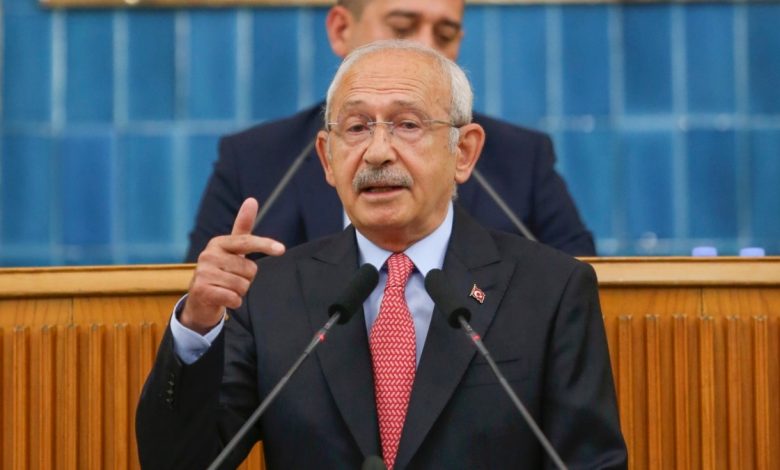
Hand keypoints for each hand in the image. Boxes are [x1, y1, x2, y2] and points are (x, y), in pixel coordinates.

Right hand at [181, 198, 284, 333]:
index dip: (265, 245)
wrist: (201, 300)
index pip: (246, 242)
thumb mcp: (233, 249)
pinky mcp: (202, 291)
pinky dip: (234, 302)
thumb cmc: (222, 271)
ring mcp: (203, 273)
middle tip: (232, 279)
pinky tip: (224, 299)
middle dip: (247, 278)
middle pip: (249, 269)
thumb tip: (251, 199)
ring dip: (240, 291)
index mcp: (219, 243)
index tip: (281, 249)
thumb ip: (243, 226)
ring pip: (243, 285)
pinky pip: (234, 298)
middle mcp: (208, 255)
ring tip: (226, 288)